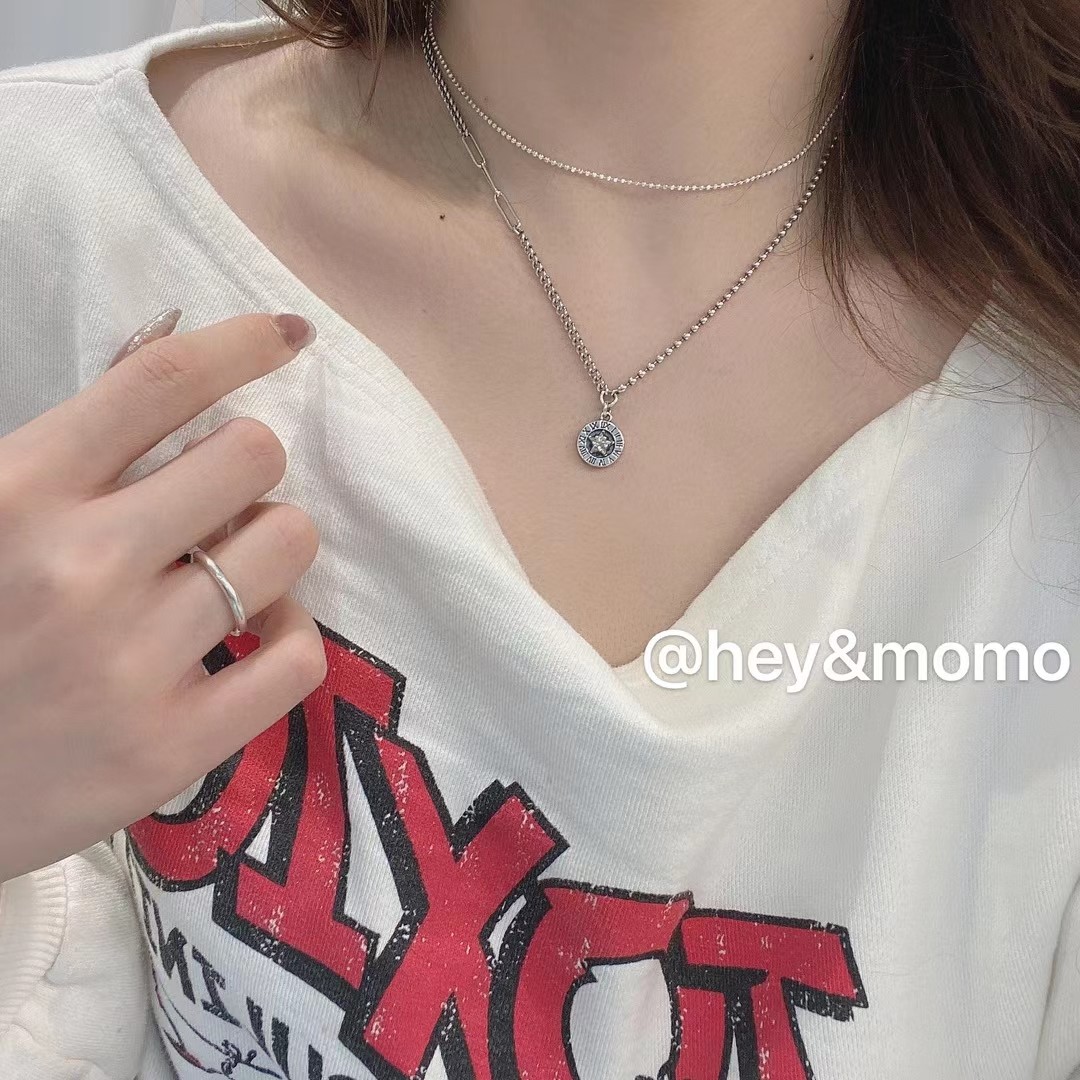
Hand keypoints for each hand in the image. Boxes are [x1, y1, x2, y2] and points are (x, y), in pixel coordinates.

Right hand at [0, 310, 325, 881]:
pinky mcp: (171, 747)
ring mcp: (132, 661)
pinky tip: (260, 636)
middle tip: (218, 503)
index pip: (160, 380)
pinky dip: (293, 634)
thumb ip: (63, 455)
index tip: (289, 336)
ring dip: (271, 545)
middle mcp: (82, 566)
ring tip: (233, 571)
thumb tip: (165, 372)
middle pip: (249, 456)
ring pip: (286, 544)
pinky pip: (298, 658)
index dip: (242, 343)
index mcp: (18, 492)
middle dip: (249, 465)